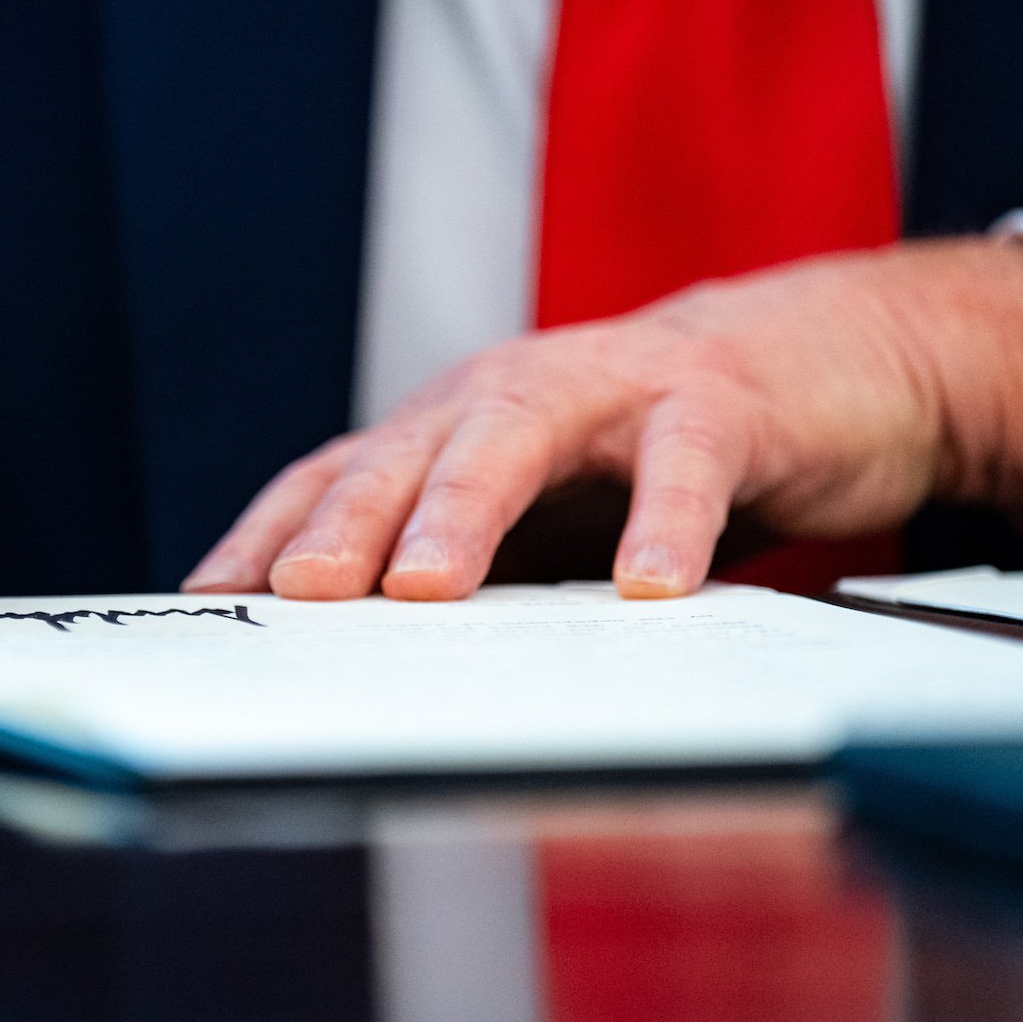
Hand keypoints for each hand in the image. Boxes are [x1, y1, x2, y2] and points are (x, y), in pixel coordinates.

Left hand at [186, 237, 1022, 600]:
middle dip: (346, 526)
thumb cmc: (644, 452)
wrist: (814, 360)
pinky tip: (648, 584)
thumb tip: (361, 661)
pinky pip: (684, 459)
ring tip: (424, 587)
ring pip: (517, 436)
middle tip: (301, 593)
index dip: (271, 531)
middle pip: (408, 455)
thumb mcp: (538, 511)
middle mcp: (510, 394)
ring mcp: (609, 388)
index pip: (340, 473)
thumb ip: (466, 565)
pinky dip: (664, 520)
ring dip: (463, 510)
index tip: (209, 601)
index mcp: (455, 426)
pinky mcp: (715, 402)